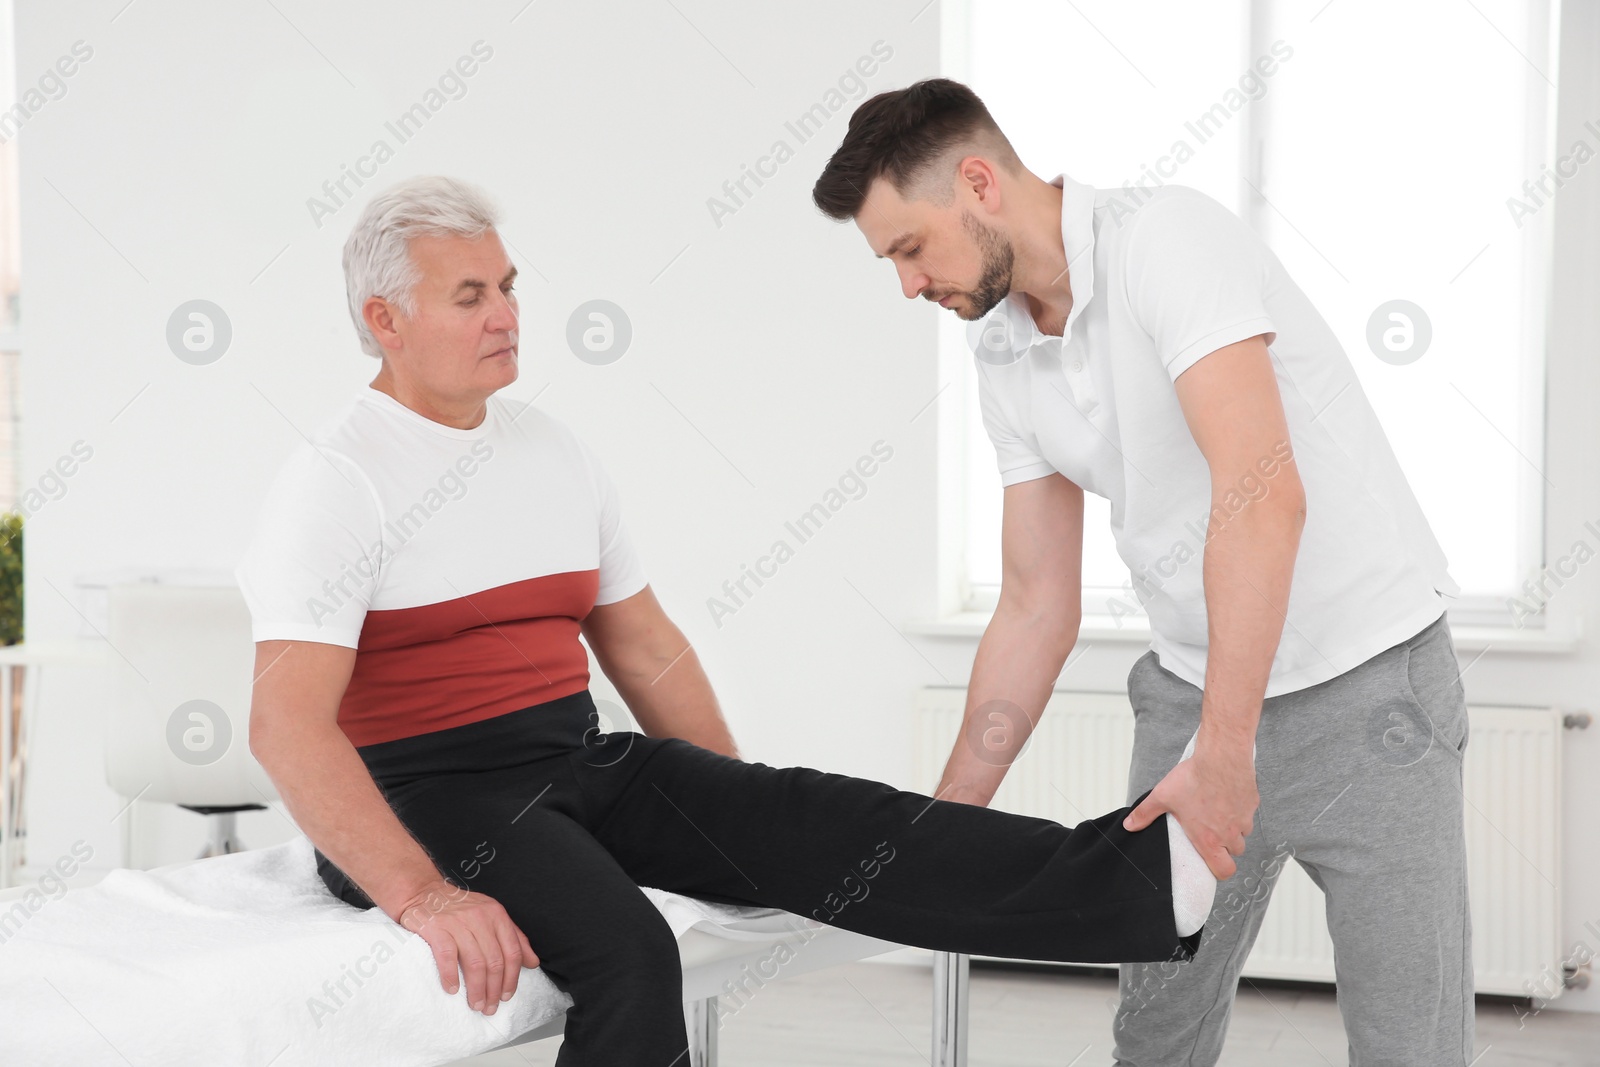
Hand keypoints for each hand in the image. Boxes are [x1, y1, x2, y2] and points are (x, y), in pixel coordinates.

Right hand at [393, 878, 539, 1014]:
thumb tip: (533, 962)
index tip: (507, 996)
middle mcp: (480, 918)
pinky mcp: (436, 929)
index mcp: (497, 915)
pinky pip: (447, 957)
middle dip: (494, 989)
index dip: (512, 978)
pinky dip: (451, 976)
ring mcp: (458, 923)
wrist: (424, 892)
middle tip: (490, 1007)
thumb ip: (514, 937)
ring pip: (475, 962)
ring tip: (476, 1004)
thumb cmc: (460, 908)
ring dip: (476, 989)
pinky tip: (452, 989)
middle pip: (495, 961)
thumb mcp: (492, 916)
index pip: (512, 952)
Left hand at [1123, 742, 1257, 879]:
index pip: (1224, 870)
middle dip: (1225, 847)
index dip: (1220, 870)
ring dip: (1233, 829)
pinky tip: (1228, 798)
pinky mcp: (1252, 804)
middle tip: (1212, 834)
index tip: (1212, 862)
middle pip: (1235, 852)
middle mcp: (1229, 833)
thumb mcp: (1163, 797)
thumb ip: (1145, 814)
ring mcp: (1243, 819)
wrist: (1220, 757)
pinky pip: (1248, 814)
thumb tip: (1129, 825)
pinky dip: (1240, 810)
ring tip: (1218, 814)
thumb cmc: (1193, 779)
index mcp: (1209, 839)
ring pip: (1243, 833)